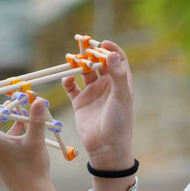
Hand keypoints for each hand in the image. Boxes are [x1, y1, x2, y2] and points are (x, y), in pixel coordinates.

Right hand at [62, 40, 134, 170]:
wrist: (106, 147)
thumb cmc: (119, 123)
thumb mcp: (122, 98)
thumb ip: (118, 76)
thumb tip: (112, 54)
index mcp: (121, 83)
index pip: (117, 59)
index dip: (110, 49)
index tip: (102, 43)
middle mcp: (107, 86)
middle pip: (98, 62)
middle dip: (90, 52)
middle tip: (83, 44)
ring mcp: (93, 93)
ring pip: (84, 72)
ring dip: (78, 64)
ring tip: (72, 58)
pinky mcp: (80, 103)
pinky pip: (71, 87)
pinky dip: (68, 81)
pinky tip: (67, 79)